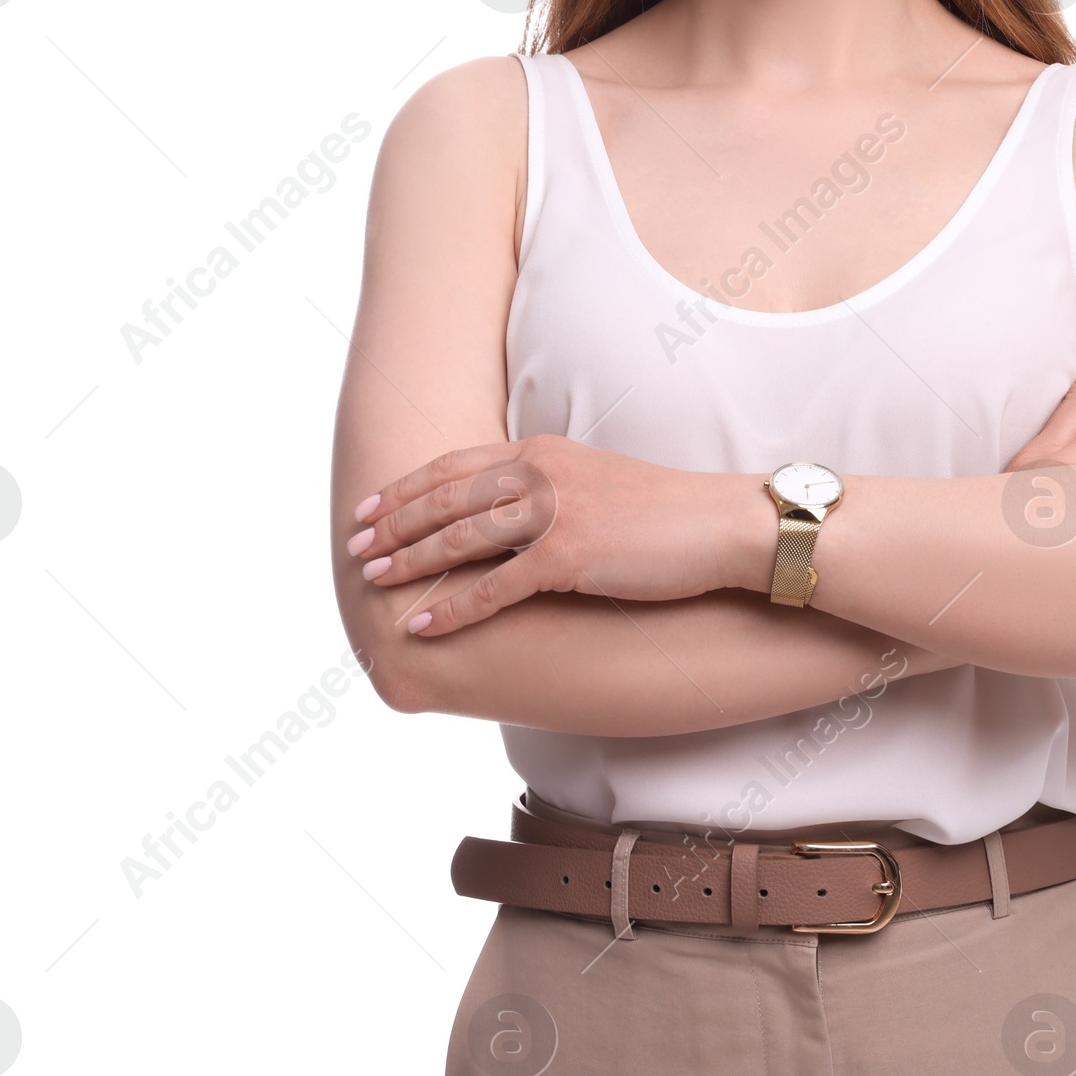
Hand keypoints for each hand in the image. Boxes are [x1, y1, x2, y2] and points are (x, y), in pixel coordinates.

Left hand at [345, 435, 754, 633]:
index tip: (370, 505)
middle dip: (394, 523)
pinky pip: (496, 587)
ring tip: (373, 580)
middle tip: (354, 545)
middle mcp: (541, 473)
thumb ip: (549, 485)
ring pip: (461, 537)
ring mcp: (555, 513)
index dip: (407, 487)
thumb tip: (508, 509)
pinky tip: (424, 625)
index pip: (457, 465)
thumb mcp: (596, 479)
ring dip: (411, 560)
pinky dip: (453, 609)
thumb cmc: (666, 512)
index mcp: (544, 450)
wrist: (721, 526)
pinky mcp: (570, 556)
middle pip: (447, 497)